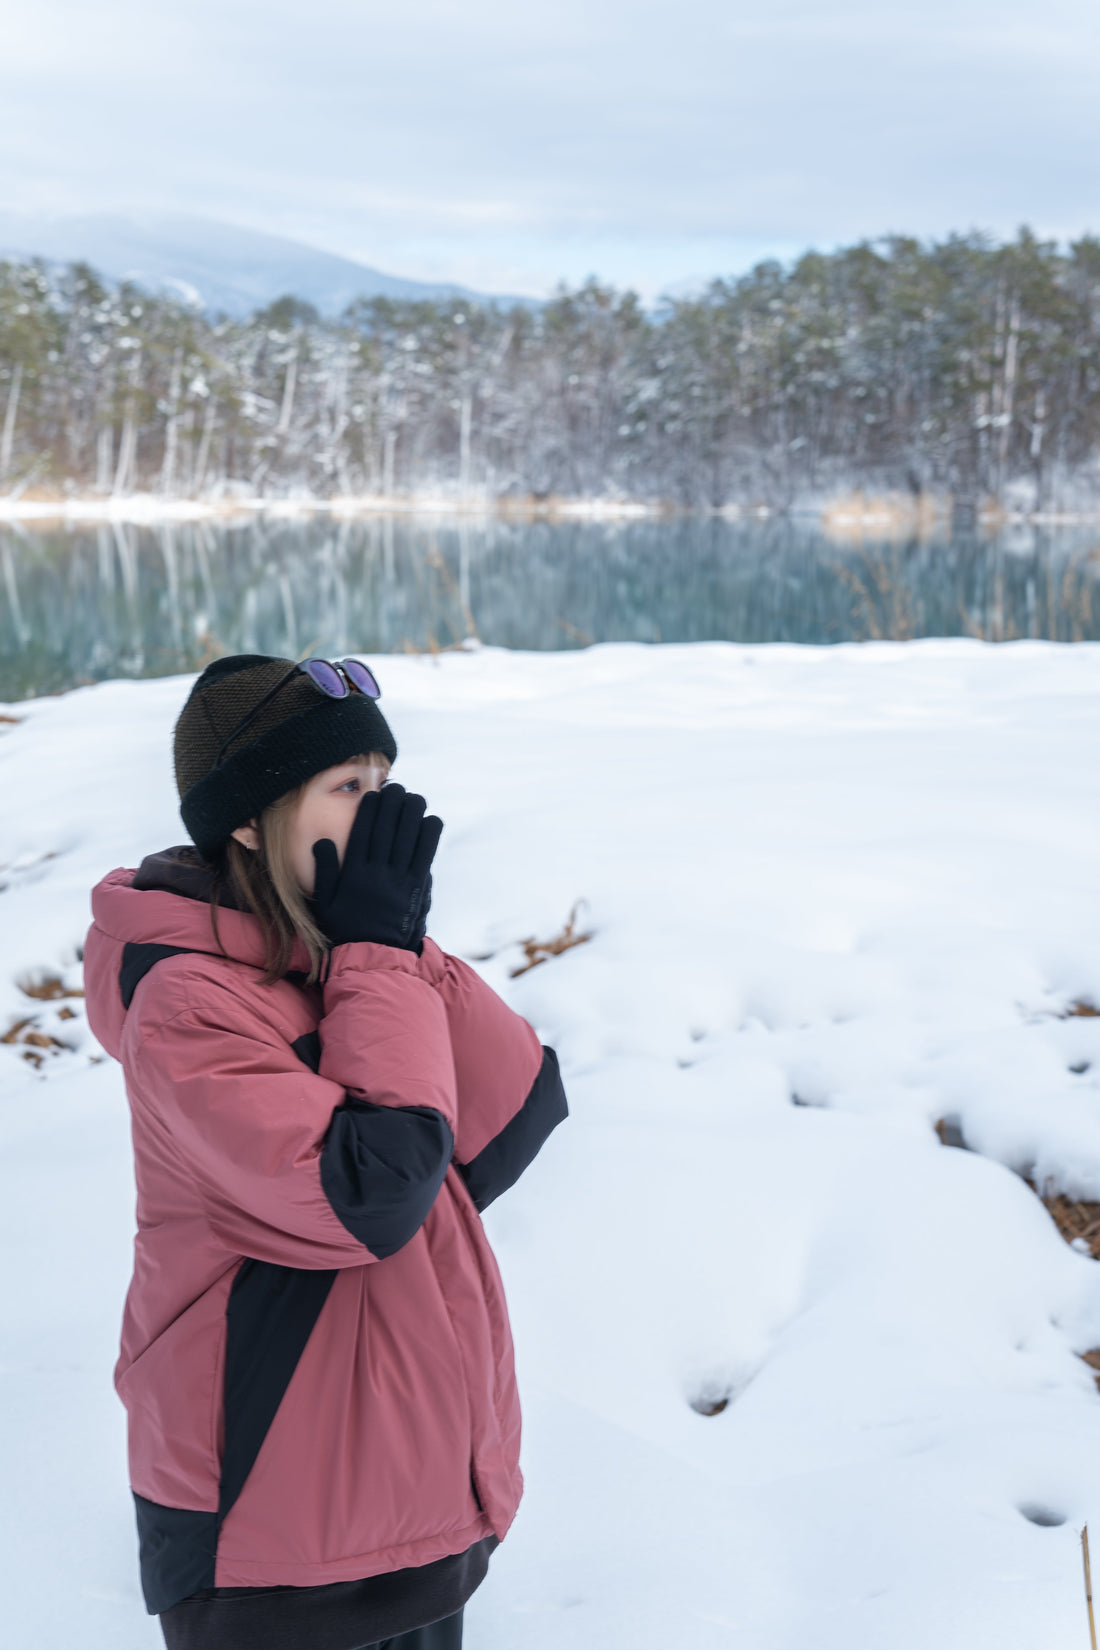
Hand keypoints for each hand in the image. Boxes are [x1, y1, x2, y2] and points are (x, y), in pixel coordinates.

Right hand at [311, 783, 443, 951]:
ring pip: (408, 839)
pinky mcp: (417, 890)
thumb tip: (321, 841)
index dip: (370, 811)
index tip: (374, 794)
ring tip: (416, 797)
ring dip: (413, 814)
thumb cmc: (344, 928)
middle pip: (387, 830)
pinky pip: (425, 857)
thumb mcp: (325, 901)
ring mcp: (399, 881)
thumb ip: (325, 870)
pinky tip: (431, 820)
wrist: (372, 956)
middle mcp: (377, 874)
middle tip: (398, 787)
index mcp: (354, 874)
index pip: (362, 833)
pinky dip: (429, 837)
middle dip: (393, 805)